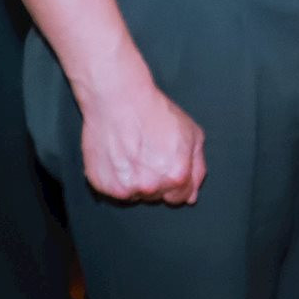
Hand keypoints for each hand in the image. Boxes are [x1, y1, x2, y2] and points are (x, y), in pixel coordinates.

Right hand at [80, 79, 205, 203]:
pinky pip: (113, 190)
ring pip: (135, 195)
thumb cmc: (156, 114)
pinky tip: (119, 158)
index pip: (180, 197)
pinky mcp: (101, 184)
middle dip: (156, 181)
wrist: (120, 100)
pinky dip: (116, 179)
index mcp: (176, 176)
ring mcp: (124, 187)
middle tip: (148, 155)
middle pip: (157, 197)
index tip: (167, 167)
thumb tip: (191, 196)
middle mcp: (150, 186)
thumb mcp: (193, 135)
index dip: (175, 181)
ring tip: (133, 154)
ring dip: (135, 181)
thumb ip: (197, 168)